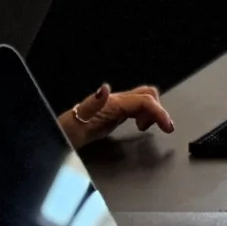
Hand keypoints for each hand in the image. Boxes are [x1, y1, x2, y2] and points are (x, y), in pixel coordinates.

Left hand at [58, 82, 174, 150]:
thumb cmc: (66, 132)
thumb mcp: (76, 121)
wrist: (58, 137)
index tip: (168, 128)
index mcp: (110, 103)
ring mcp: (115, 107)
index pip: (144, 101)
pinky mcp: (113, 114)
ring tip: (149, 128)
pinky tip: (140, 127)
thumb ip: (91, 104)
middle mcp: (115, 101)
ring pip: (144, 101)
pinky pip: (136, 109)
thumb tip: (105, 88)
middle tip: (163, 128)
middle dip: (159, 109)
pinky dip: (145, 116)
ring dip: (153, 112)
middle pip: (147, 95)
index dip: (160, 112)